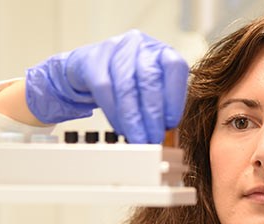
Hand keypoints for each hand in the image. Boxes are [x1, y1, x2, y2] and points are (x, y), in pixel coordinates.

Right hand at [25, 30, 188, 142]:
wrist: (88, 68)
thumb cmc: (125, 81)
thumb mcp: (148, 87)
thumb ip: (160, 104)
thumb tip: (166, 130)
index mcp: (159, 49)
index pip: (174, 66)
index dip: (175, 96)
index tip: (171, 123)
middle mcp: (139, 44)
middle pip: (149, 79)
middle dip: (153, 114)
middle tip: (154, 138)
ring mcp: (115, 49)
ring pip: (126, 86)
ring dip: (133, 119)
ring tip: (138, 139)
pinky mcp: (93, 61)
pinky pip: (104, 90)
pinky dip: (114, 114)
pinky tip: (121, 129)